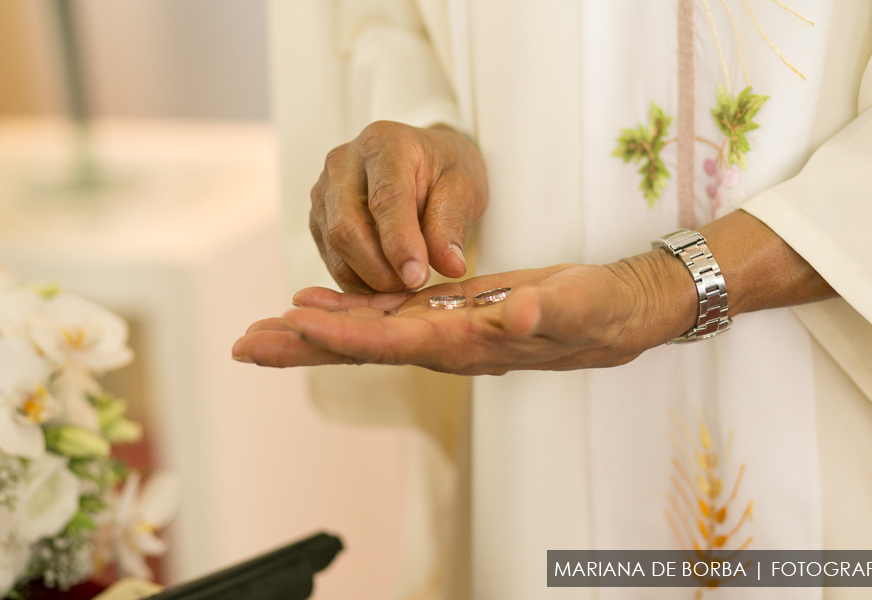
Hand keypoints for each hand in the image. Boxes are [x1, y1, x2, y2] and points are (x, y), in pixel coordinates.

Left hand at [231, 255, 697, 374]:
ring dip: (310, 331)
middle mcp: (443, 345)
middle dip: (300, 347)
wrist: (609, 314)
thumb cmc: (596, 312)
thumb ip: (544, 312)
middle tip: (242, 345)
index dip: (341, 335)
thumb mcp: (577, 307)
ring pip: (364, 333)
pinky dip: (346, 311)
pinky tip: (314, 304)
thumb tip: (510, 314)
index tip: (291, 326)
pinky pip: (385, 315)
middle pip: (360, 348)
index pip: (392, 343)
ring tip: (260, 327)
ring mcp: (440, 330)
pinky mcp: (445, 312)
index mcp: (467, 344)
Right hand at [310, 121, 487, 292]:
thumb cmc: (444, 171)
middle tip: (414, 285)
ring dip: (370, 279)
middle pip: (347, 228)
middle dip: (381, 269)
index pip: (385, 199)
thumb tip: (450, 266)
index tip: (417, 276)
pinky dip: (359, 281)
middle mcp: (343, 163)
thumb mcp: (464, 189)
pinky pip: (332, 260)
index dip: (399, 243)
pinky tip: (387, 280)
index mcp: (384, 143)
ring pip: (336, 249)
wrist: (424, 165)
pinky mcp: (318, 218)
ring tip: (406, 282)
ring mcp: (324, 191)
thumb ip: (452, 226)